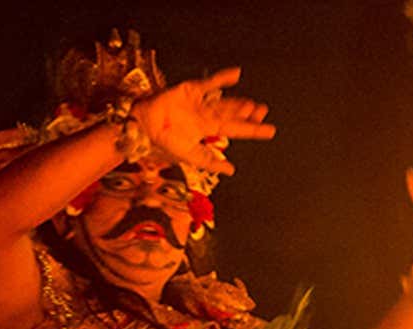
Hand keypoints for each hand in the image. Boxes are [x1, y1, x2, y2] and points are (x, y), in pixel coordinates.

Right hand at [130, 68, 276, 174]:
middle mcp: (207, 114)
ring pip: (224, 101)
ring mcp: (200, 101)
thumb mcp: (189, 155)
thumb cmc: (163, 140)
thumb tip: (231, 170)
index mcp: (208, 129)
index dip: (252, 129)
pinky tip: (236, 75)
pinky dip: (222, 79)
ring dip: (238, 103)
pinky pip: (209, 83)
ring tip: (253, 105)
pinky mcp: (191, 89)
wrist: (143, 125)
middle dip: (248, 114)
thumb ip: (210, 161)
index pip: (235, 129)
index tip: (269, 130)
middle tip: (264, 112)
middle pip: (233, 113)